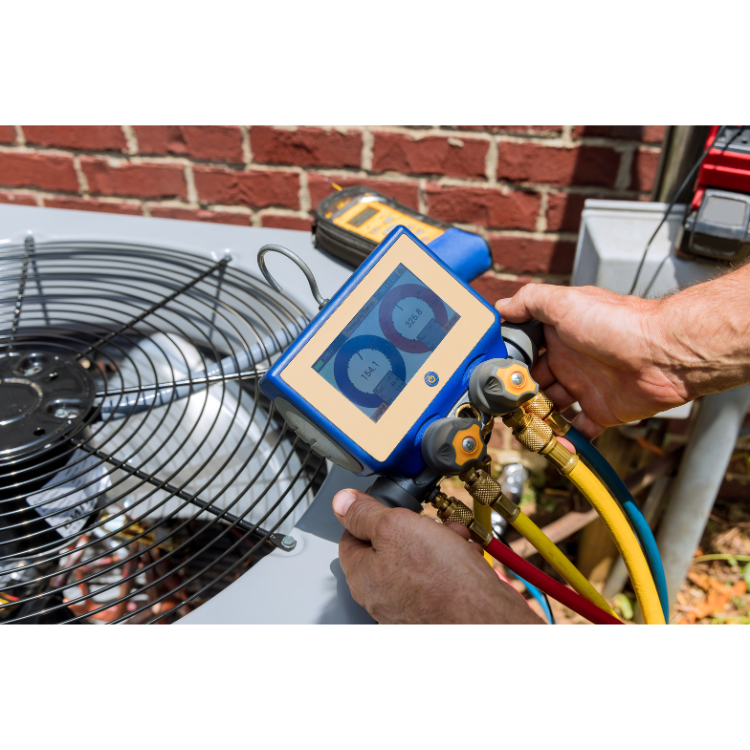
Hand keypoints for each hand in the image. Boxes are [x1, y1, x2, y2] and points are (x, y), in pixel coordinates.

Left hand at [333, 489, 542, 623]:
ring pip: (416, 558)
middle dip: (412, 527)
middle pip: (388, 546)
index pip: (351, 536)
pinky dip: (450, 560)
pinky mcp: (435, 609)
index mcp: (362, 577)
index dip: (369, 515)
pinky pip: (437, 575)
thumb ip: (365, 513)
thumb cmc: (443, 580)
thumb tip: (342, 502)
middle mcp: (382, 596)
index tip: (386, 505)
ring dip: (436, 540)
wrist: (487, 617)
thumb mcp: (395, 527)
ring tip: (452, 538)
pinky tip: (464, 555)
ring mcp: (409, 605)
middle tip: (427, 522)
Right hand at [496, 284, 688, 438]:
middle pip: (534, 384)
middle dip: (519, 396)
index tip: (494, 377)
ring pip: (552, 408)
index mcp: (559, 336)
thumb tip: (501, 307)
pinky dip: (567, 439)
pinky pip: (580, 429)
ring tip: (522, 427)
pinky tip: (553, 443)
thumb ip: (530, 301)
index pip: (525, 352)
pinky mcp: (602, 411)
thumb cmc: (618, 323)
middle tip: (505, 408)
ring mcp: (585, 387)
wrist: (663, 353)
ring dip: (537, 419)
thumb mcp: (564, 302)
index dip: (509, 364)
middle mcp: (570, 361)